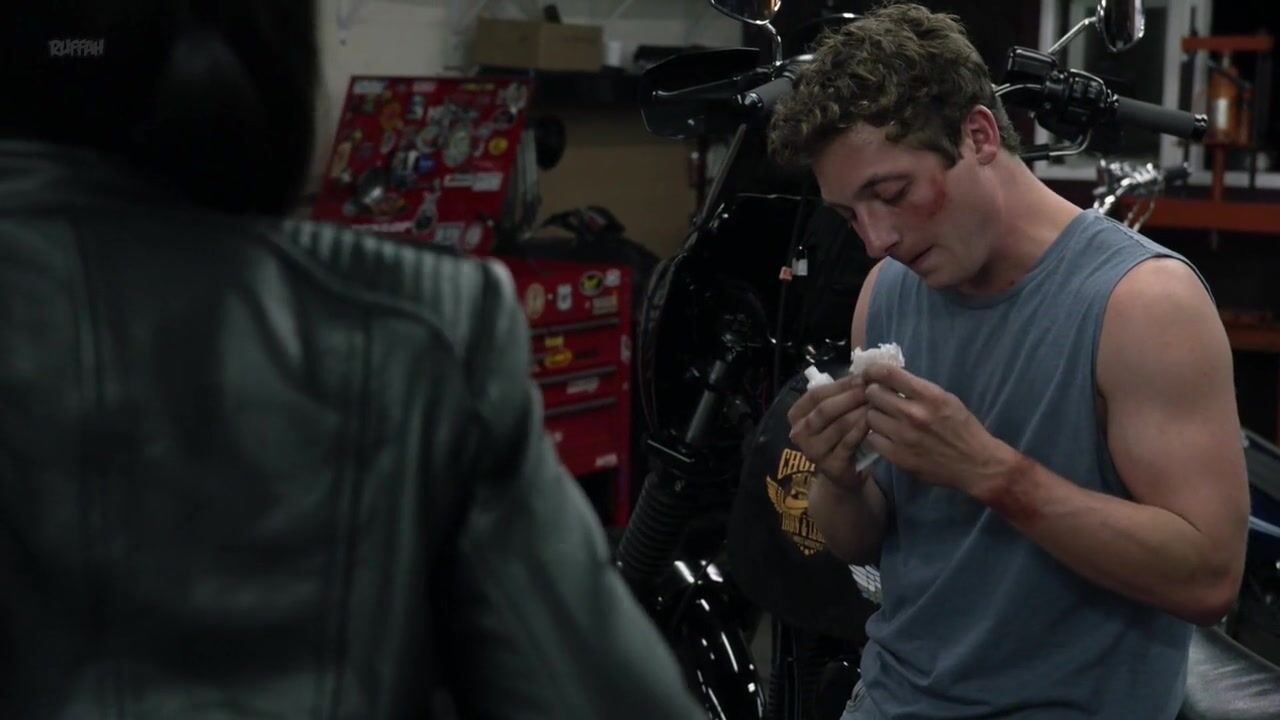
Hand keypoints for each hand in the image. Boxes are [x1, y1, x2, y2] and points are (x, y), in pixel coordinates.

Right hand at [787, 374, 869, 489]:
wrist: (843, 473)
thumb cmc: (839, 436)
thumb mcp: (835, 413)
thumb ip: (842, 394)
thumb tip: (866, 374)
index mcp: (796, 415)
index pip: (816, 394)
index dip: (840, 385)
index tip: (863, 377)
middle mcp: (799, 433)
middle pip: (825, 409)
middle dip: (851, 397)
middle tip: (873, 390)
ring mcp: (813, 451)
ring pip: (838, 425)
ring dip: (860, 412)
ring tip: (878, 403)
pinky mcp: (830, 465)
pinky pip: (848, 443)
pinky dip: (862, 430)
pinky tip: (874, 422)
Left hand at [861, 363, 1013, 494]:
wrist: (977, 464)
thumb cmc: (963, 428)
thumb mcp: (946, 399)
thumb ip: (918, 389)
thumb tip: (889, 379)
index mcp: (929, 395)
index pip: (888, 374)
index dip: (873, 370)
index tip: (869, 373)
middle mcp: (914, 414)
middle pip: (873, 394)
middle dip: (874, 394)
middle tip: (880, 399)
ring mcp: (904, 437)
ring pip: (870, 417)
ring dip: (875, 416)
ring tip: (886, 420)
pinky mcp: (898, 457)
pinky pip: (873, 439)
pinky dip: (877, 436)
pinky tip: (887, 436)